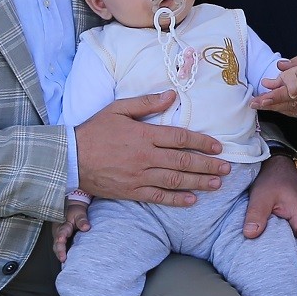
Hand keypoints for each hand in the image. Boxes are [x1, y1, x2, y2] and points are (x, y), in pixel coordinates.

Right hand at [54, 200, 89, 261]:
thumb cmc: (75, 211)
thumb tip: (86, 227)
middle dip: (59, 251)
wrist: (71, 208)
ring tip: (64, 261)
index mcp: (63, 225)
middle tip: (63, 259)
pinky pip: (58, 247)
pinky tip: (65, 260)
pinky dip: (61, 253)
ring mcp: (57, 235)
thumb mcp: (79, 213)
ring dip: (59, 253)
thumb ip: (82, 220)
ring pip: (56, 246)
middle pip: (56, 243)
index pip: (61, 233)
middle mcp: (58, 231)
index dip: (61, 239)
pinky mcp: (59, 238)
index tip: (61, 242)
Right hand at [74, 91, 229, 205]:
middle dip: (208, 165)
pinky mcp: (131, 191)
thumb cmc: (94, 130)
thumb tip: (171, 95)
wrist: (69, 158)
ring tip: (217, 184)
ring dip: (198, 182)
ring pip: (175, 180)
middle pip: (183, 161)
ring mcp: (139, 176)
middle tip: (227, 169)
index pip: (181, 138)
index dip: (203, 142)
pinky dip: (176, 200)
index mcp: (144, 134)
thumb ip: (146, 103)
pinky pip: (158, 197)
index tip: (218, 147)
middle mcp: (145, 156)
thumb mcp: (118, 109)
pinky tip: (191, 200)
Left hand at [242, 154, 296, 268]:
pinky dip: (287, 249)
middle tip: (281, 279)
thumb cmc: (273, 177)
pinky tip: (273, 255)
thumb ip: (256, 214)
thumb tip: (250, 235)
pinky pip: (296, 239)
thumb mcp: (262, 194)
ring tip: (276, 271)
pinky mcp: (295, 222)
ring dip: (293, 257)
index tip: (292, 275)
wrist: (277, 164)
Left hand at [251, 48, 296, 122]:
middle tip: (254, 104)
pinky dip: (294, 112)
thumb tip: (281, 65)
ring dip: (281, 110)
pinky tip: (283, 109)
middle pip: (293, 105)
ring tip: (265, 106)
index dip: (275, 96)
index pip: (295, 92)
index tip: (260, 98)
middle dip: (272, 105)